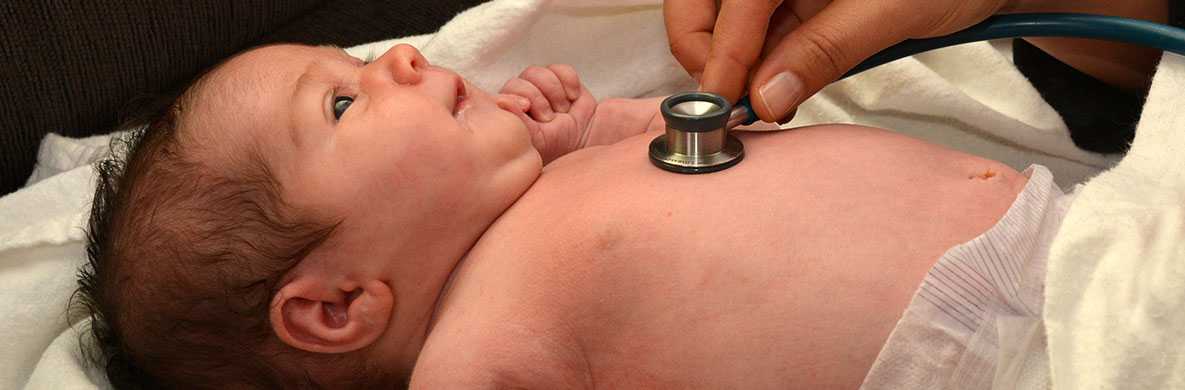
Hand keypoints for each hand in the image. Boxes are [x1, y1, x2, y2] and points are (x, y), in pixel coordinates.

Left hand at [499, 64, 596, 162]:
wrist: (588, 141)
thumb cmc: (558, 145)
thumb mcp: (536, 138)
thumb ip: (518, 120)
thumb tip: (502, 101)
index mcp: (510, 113)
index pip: (505, 93)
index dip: (522, 98)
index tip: (533, 111)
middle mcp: (521, 98)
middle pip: (520, 81)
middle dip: (538, 99)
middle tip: (550, 118)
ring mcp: (540, 87)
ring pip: (537, 72)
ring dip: (554, 92)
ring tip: (563, 110)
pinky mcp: (560, 79)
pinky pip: (560, 69)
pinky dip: (569, 83)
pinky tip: (573, 97)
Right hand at [665, 0, 1013, 122]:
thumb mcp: (890, 11)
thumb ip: (822, 51)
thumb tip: (765, 96)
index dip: (719, 50)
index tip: (722, 101)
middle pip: (707, 2)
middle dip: (709, 51)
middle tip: (731, 99)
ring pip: (731, 22)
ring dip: (738, 65)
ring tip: (763, 107)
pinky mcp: (801, 1)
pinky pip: (763, 32)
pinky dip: (764, 65)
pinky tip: (779, 92)